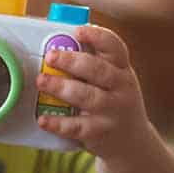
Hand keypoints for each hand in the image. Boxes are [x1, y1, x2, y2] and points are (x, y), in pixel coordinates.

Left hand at [36, 25, 150, 159]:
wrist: (132, 142)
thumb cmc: (112, 99)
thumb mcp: (111, 78)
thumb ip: (89, 59)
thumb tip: (54, 36)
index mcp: (121, 68)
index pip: (114, 47)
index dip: (97, 36)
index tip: (78, 31)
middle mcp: (121, 87)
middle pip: (98, 70)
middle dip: (72, 61)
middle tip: (50, 56)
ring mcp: (112, 111)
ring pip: (87, 97)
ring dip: (62, 87)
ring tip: (41, 81)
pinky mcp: (100, 133)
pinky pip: (77, 127)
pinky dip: (58, 123)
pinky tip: (43, 118)